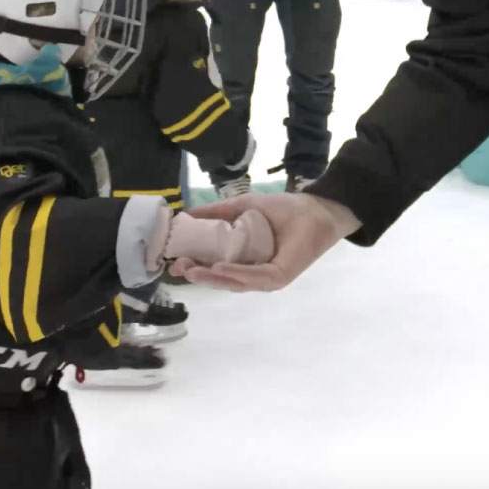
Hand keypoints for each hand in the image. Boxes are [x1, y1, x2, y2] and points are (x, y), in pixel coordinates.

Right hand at [167, 191, 360, 291]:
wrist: (315, 208)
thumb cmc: (283, 209)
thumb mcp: (243, 207)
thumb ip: (217, 212)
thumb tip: (184, 214)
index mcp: (244, 260)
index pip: (215, 266)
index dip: (193, 263)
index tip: (173, 258)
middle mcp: (254, 274)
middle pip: (221, 279)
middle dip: (197, 274)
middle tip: (176, 267)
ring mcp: (267, 278)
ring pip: (234, 282)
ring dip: (211, 277)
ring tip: (190, 269)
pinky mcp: (279, 277)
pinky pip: (254, 278)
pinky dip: (236, 273)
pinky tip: (218, 267)